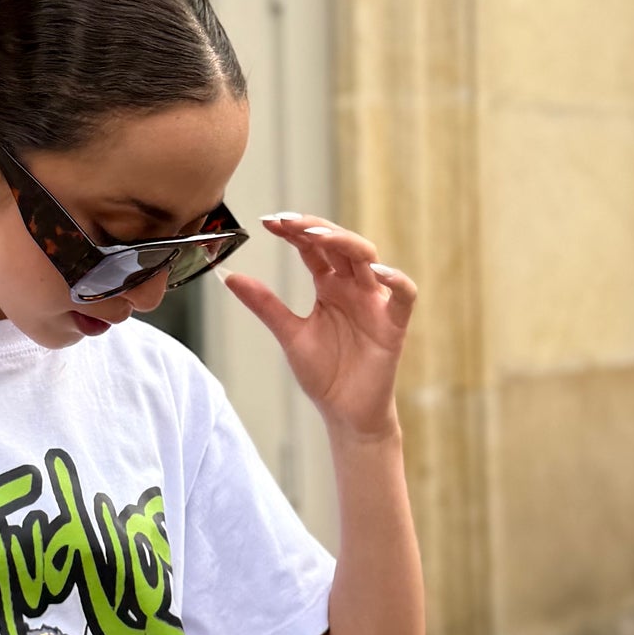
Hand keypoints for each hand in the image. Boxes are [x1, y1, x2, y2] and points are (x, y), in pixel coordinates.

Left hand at [221, 214, 416, 435]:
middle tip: (287, 221)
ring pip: (368, 259)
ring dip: (345, 243)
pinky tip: (377, 272)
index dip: (294, 231)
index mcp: (329, 285)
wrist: (345, 413)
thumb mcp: (289, 334)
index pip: (313, 248)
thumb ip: (265, 305)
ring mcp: (375, 303)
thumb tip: (229, 277)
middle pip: (340, 244)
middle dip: (315, 228)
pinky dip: (396, 280)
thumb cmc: (324, 373)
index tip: (268, 221)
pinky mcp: (394, 325)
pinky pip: (404, 295)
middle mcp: (353, 287)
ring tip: (318, 236)